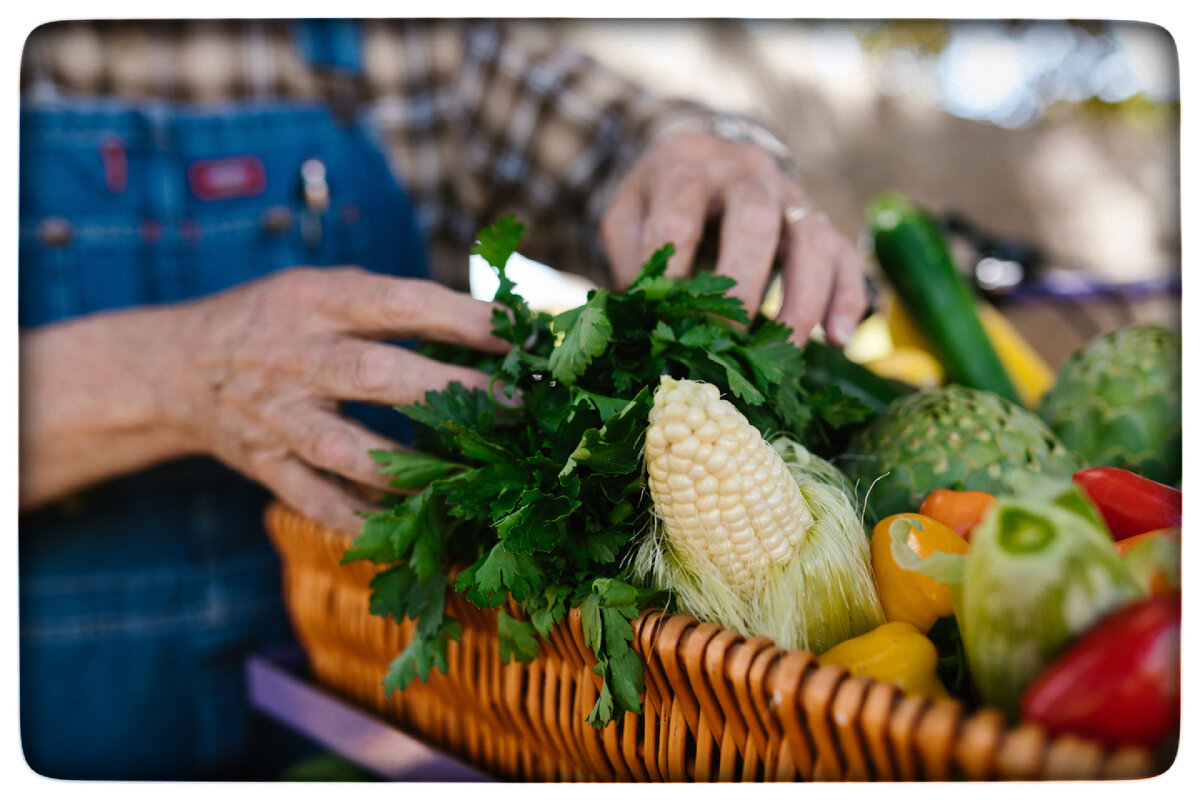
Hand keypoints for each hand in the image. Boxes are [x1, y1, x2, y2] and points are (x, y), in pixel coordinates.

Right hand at [166, 266, 508, 532]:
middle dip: (453, 390)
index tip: (518, 331)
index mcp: (317, 301)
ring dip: (414, 469)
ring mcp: (277, 417)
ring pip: (348, 450)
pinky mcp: (265, 466)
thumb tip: (493, 329)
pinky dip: (364, 520)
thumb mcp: (325, 290)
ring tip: (473, 477)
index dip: (462, 317)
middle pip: (379, 375)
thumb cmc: (279, 322)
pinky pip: (317, 502)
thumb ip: (395, 308)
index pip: (400, 304)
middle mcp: (294, 357)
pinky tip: (413, 529)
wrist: (178, 368)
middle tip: (515, 405)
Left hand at [600, 128, 867, 346]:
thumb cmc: (659, 202)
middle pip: (754, 221)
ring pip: (811, 240)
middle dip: (744, 286)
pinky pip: (845, 256)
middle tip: (730, 342)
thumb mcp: (628, 219)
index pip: (680, 216)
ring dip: (802, 300)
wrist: (703, 162)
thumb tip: (652, 325)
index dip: (674, 272)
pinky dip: (846, 299)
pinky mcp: (820, 222)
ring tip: (787, 352)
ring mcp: (790, 194)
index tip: (669, 321)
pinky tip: (837, 340)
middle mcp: (745, 171)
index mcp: (687, 164)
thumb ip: (635, 263)